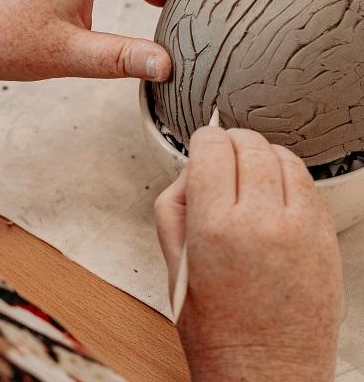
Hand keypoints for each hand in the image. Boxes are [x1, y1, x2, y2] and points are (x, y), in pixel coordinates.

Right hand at [155, 127, 341, 381]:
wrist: (267, 376)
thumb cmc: (218, 331)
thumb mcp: (173, 264)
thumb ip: (174, 205)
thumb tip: (191, 167)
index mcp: (215, 228)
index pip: (213, 147)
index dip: (203, 140)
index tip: (202, 146)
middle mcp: (261, 222)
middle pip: (249, 144)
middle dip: (231, 142)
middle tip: (223, 157)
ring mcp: (300, 229)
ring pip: (283, 156)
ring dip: (262, 156)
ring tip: (250, 176)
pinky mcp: (324, 237)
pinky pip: (308, 183)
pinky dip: (289, 177)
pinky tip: (275, 195)